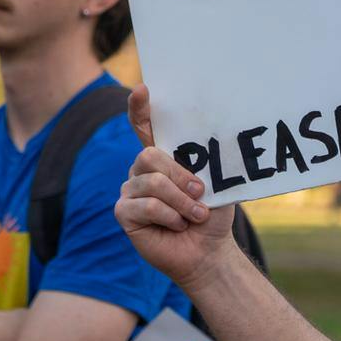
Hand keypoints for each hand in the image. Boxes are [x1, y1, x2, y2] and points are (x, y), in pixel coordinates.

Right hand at [115, 85, 238, 288]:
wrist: (209, 250)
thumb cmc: (212, 215)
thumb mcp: (216, 184)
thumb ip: (207, 163)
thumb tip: (213, 141)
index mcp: (163, 157)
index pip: (145, 127)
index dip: (140, 109)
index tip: (142, 89)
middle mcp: (142, 170)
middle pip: (150, 155)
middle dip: (181, 176)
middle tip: (200, 194)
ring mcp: (130, 190)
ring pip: (152, 183)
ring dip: (182, 203)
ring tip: (195, 216)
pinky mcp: (124, 213)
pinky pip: (147, 206)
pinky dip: (170, 217)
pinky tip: (177, 226)